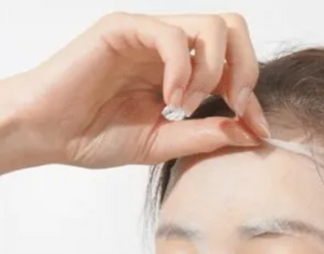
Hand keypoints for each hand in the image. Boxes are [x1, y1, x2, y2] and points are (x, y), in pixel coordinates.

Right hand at [5, 12, 267, 168]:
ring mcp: (148, 35)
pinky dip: (181, 70)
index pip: (235, 67)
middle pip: (233, 31)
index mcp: (183, 72)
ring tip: (187, 106)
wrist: (49, 134)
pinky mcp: (123, 28)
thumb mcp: (163, 142)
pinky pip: (170, 35)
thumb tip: (252, 133)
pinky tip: (170, 100)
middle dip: (247, 71)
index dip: (254, 98)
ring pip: (210, 26)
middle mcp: (170, 49)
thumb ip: (206, 134)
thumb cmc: (98, 136)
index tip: (258, 130)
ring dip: (212, 71)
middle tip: (236, 106)